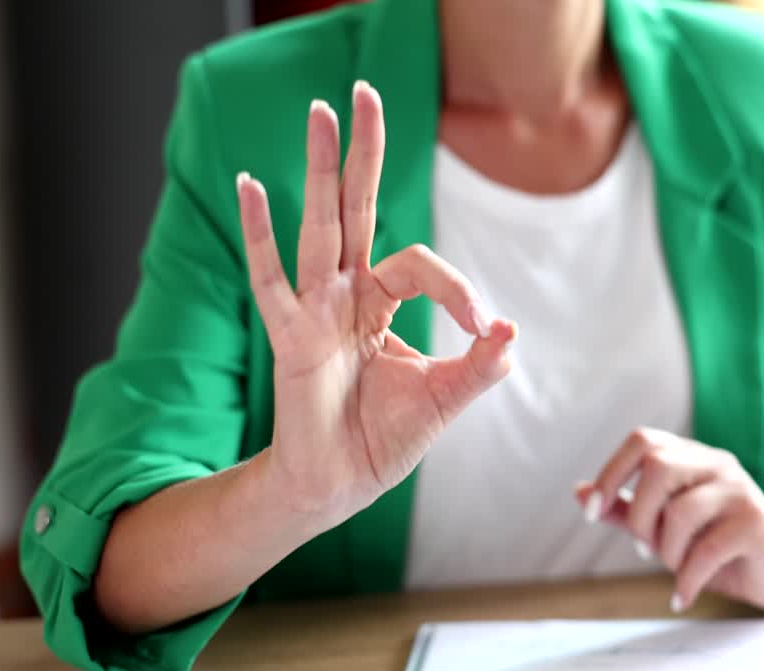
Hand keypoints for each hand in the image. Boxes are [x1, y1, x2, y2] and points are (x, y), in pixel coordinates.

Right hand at [237, 83, 515, 528]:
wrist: (337, 486)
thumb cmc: (383, 440)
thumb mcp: (445, 399)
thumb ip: (480, 365)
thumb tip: (511, 331)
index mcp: (379, 303)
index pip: (416, 265)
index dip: (455, 287)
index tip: (483, 328)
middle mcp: (344, 296)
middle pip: (356, 209)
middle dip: (364, 152)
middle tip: (365, 90)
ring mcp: (314, 312)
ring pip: (320, 228)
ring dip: (323, 170)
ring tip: (322, 113)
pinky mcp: (290, 338)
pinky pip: (272, 279)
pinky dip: (260, 233)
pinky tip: (252, 185)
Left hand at [577, 428, 763, 611]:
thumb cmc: (715, 543)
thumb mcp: (664, 527)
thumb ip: (626, 509)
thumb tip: (580, 493)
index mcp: (690, 456)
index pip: (642, 440)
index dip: (611, 473)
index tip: (594, 513)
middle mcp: (716, 463)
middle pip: (659, 466)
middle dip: (639, 516)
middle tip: (643, 547)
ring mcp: (740, 490)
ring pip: (681, 511)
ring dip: (667, 551)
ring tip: (676, 568)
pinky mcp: (756, 523)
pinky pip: (707, 549)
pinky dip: (686, 579)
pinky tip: (682, 595)